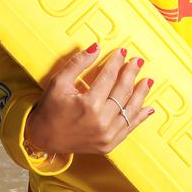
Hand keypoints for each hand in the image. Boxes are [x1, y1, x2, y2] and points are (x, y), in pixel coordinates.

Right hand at [25, 45, 153, 155]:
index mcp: (88, 104)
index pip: (109, 77)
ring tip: (147, 80)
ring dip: (141, 93)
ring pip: (131, 110)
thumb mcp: (59, 82)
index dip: (117, 62)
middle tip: (137, 61)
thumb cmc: (50, 109)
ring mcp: (107, 135)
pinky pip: (129, 128)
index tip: (122, 52)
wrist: (44, 138)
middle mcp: (101, 120)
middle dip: (131, 73)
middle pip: (123, 91)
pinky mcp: (109, 144)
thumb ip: (78, 63)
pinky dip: (140, 116)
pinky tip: (148, 107)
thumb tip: (96, 47)